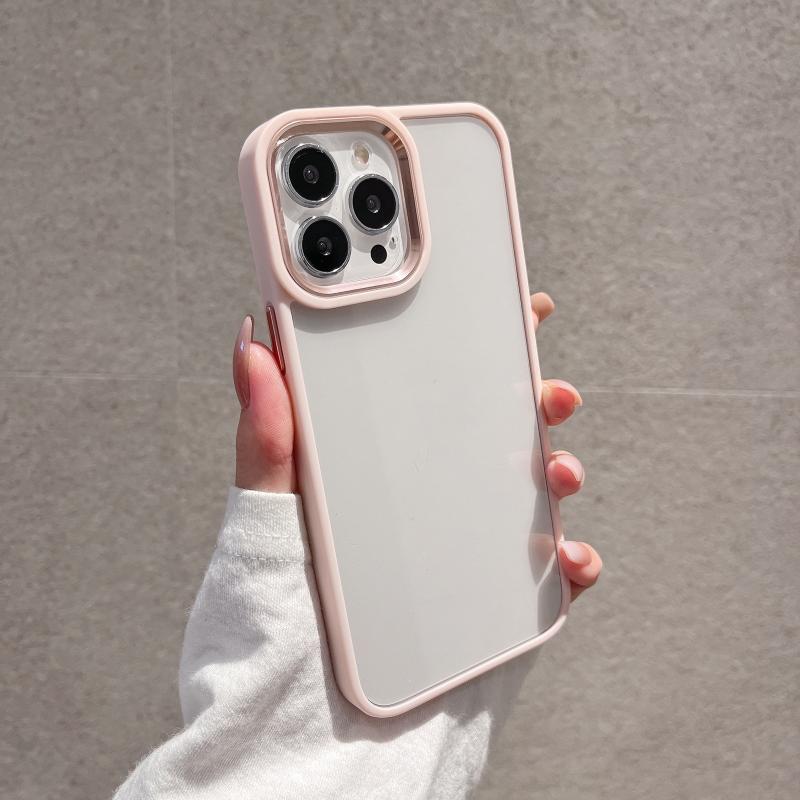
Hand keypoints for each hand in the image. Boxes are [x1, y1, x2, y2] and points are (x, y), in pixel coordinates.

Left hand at [232, 293, 601, 600]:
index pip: (430, 391)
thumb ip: (266, 437)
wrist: (310, 732)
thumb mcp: (268, 519)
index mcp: (381, 466)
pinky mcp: (496, 603)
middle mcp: (428, 500)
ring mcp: (466, 548)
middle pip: (496, 433)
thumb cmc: (281, 623)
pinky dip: (573, 562)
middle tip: (550, 392)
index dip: (476, 345)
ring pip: (534, 493)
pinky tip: (567, 557)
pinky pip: (551, 576)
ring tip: (557, 473)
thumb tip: (251, 342)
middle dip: (536, 401)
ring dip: (561, 471)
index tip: (514, 309)